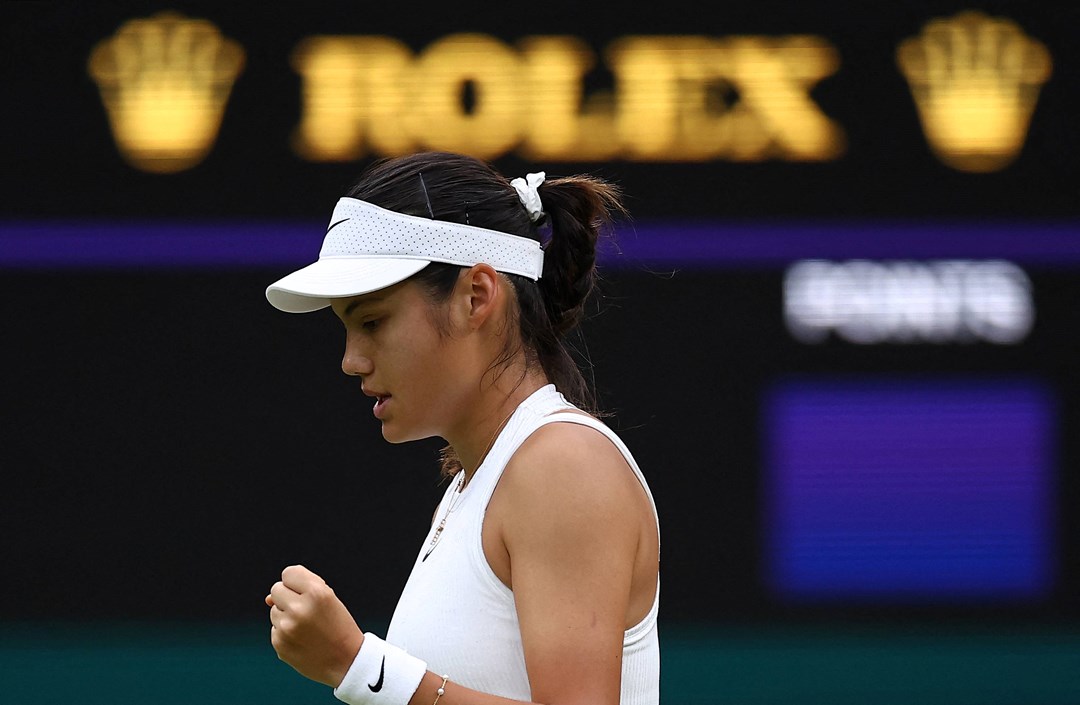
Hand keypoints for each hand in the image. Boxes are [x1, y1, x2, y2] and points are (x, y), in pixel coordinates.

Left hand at [266, 564, 364, 686]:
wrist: (346, 662)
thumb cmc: (338, 626)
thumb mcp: (329, 599)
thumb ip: (301, 589)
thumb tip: (267, 600)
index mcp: (316, 593)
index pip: (288, 573)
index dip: (296, 582)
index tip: (306, 592)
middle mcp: (299, 609)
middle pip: (276, 589)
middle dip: (288, 597)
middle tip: (306, 610)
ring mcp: (287, 628)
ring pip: (274, 611)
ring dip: (286, 616)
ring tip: (307, 628)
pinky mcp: (279, 643)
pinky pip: (275, 629)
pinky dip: (285, 633)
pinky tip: (302, 641)